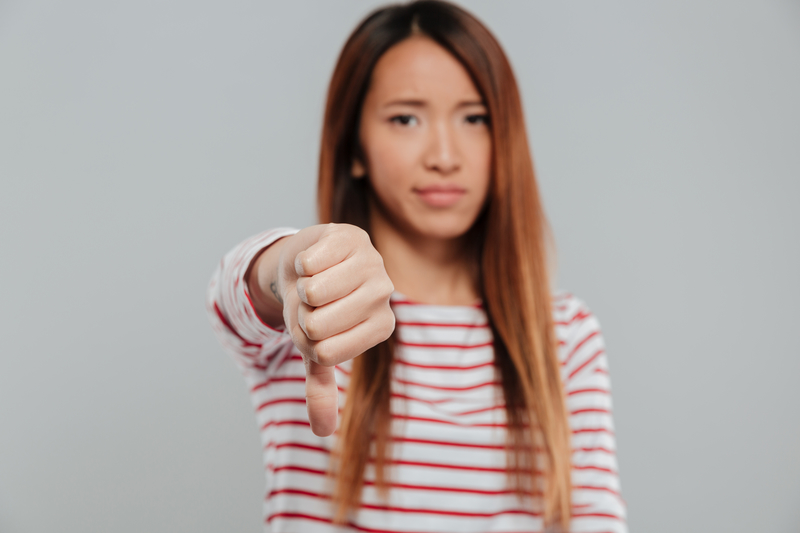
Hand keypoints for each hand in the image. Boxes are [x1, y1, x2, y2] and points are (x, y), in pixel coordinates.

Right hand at [275, 224, 394, 436]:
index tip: (318, 325)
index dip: (307, 340)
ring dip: (300, 287)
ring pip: (314, 291)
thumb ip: (321, 388)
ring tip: (314, 280)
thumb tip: (322, 432)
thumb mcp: (316, 348)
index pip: (325, 352)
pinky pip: (309, 262)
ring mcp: (372, 261)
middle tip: (315, 302)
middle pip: (317, 323)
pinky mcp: (352, 235)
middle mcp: (385, 294)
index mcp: (382, 327)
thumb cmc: (316, 309)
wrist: (307, 263)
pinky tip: (314, 260)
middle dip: (302, 313)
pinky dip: (300, 263)